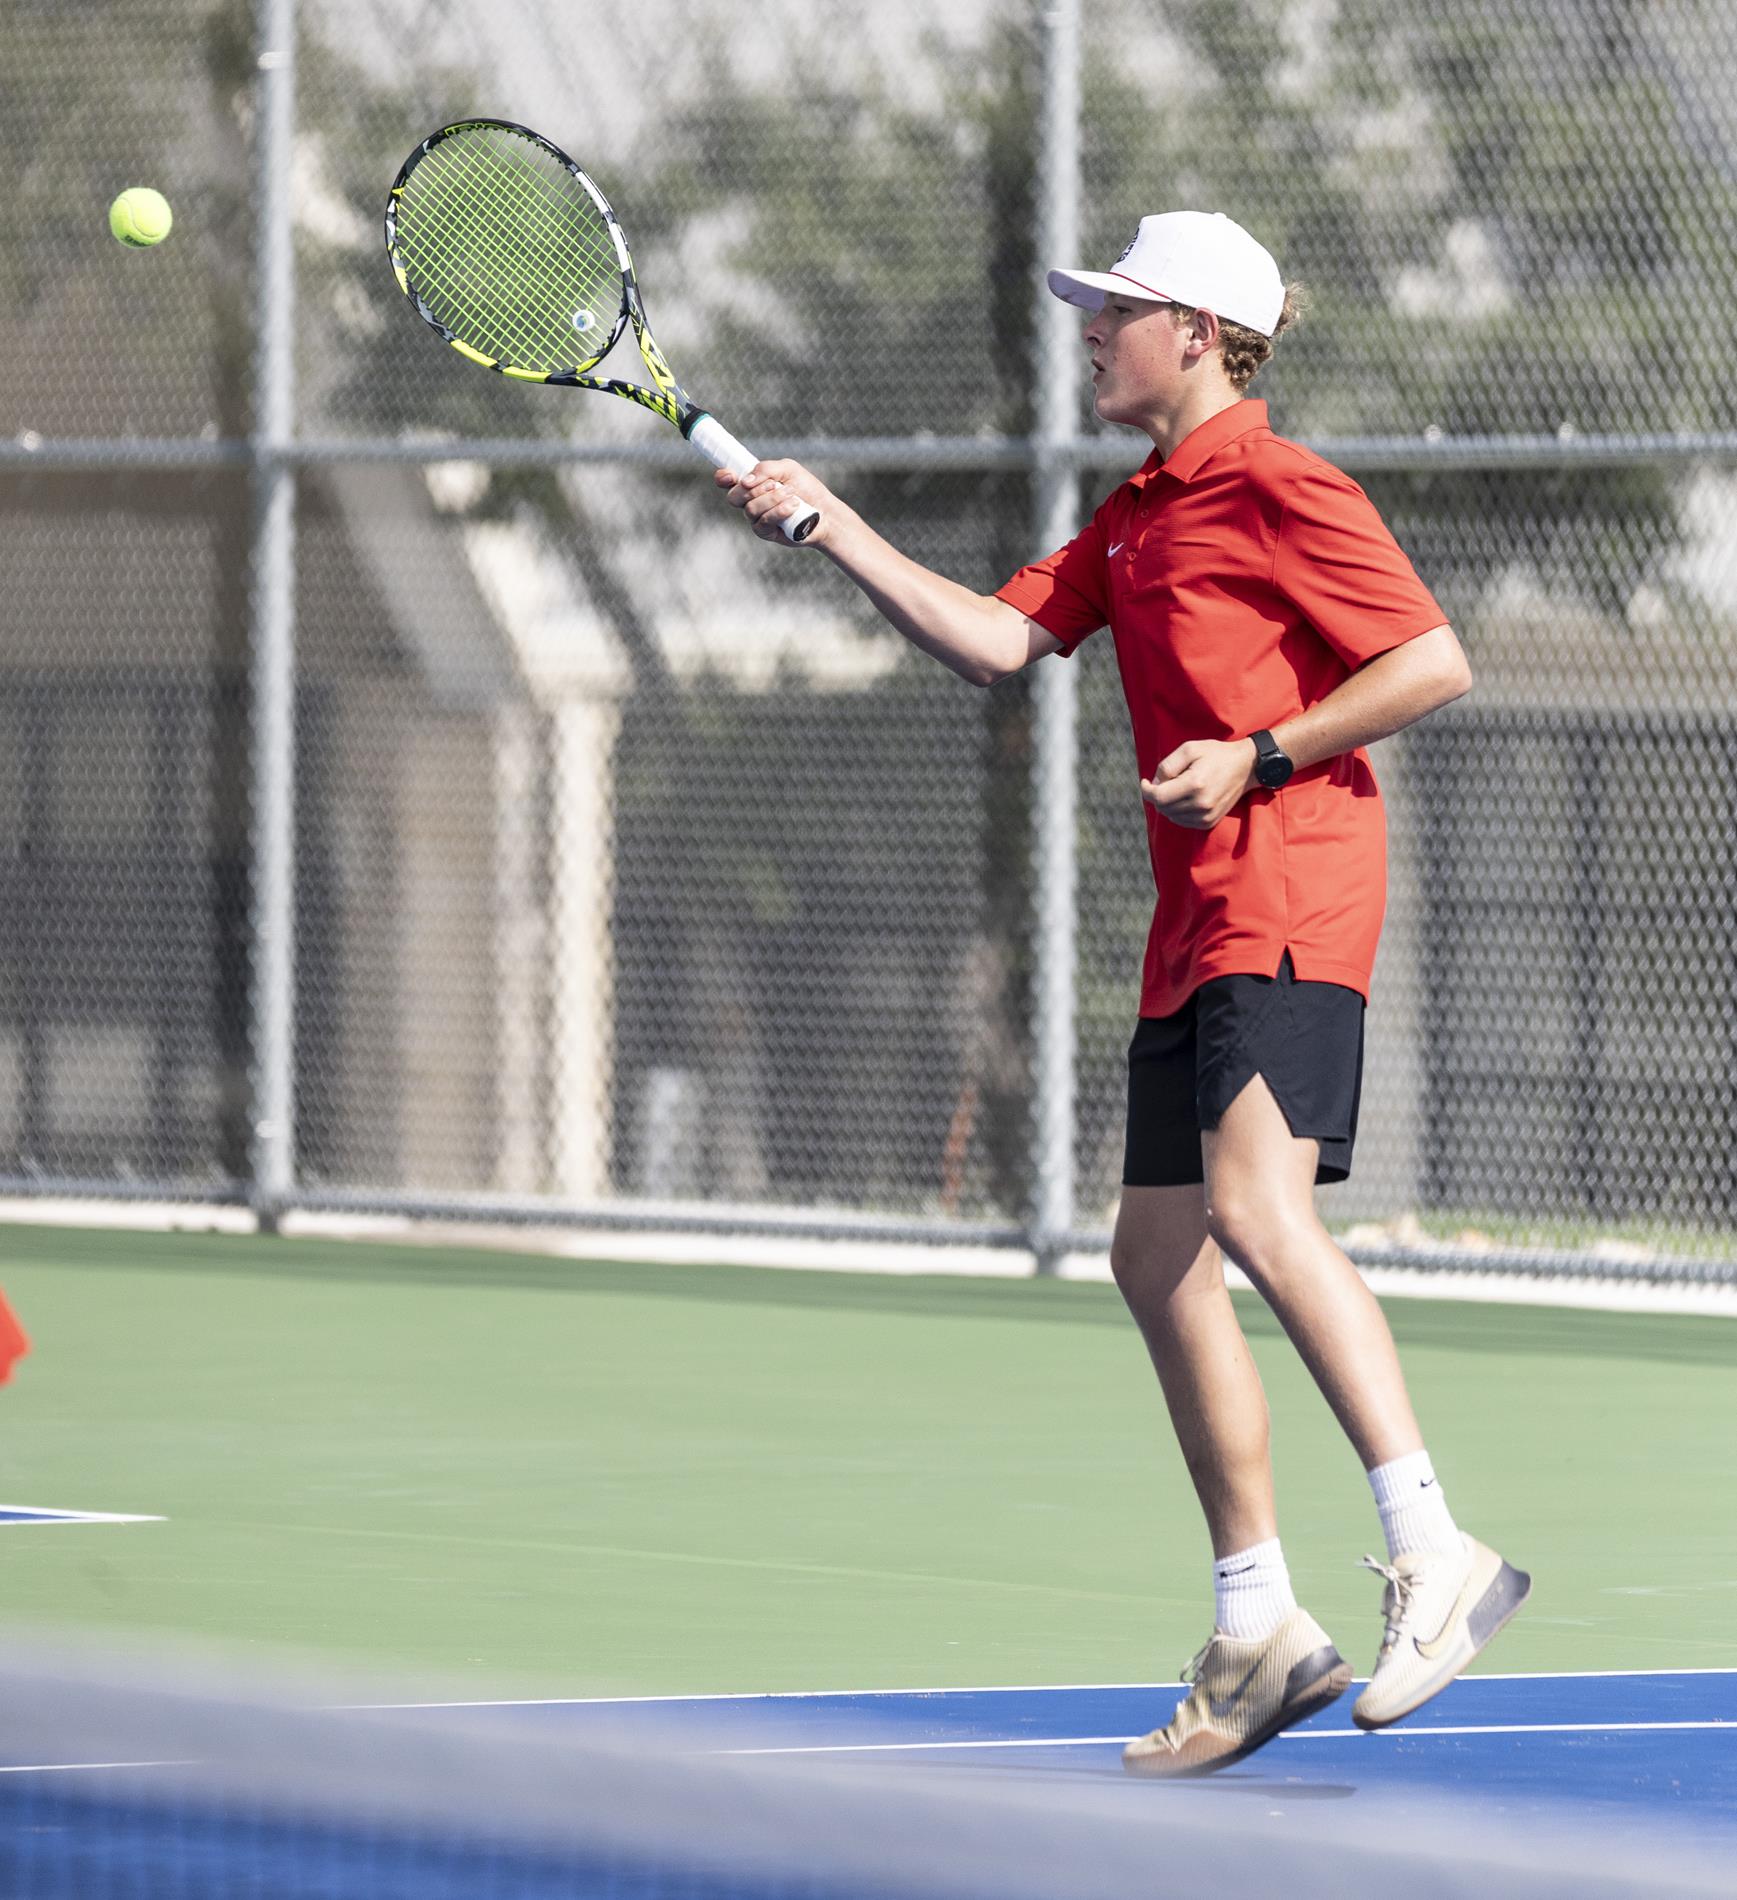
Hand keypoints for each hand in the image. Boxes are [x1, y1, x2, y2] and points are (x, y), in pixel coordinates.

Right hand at [713, 458, 836, 547]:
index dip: (723, 478)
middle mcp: (751, 501)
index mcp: (753, 483)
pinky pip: (763, 521)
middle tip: (775, 485)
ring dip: (772, 499)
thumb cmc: (807, 489)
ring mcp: (757, 518)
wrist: (825, 512)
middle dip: (754, 489)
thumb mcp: (788, 469)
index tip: (730, 476)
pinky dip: (778, 511)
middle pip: (734, 497)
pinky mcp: (765, 532)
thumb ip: (765, 469)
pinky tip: (793, 506)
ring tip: (791, 495)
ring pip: (750, 508)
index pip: (728, 481)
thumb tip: (745, 480)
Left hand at [1140, 739, 1258, 828]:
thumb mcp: (1189, 749)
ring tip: (1178, 787)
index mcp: (1195, 785)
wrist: (1246, 767)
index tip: (1145, 782)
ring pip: (1170, 816)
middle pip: (1162, 807)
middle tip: (1165, 781)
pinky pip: (1182, 821)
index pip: (1158, 797)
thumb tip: (1154, 784)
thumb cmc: (1216, 754)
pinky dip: (1177, 811)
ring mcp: (1206, 816)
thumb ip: (1167, 766)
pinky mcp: (1209, 822)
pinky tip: (1185, 798)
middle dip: (1157, 795)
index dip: (1146, 790)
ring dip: (1167, 803)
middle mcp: (1201, 804)